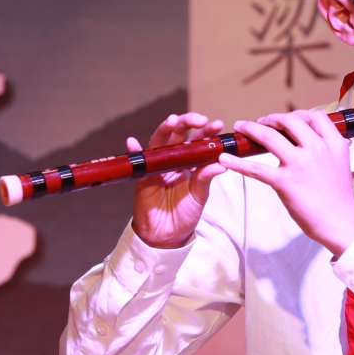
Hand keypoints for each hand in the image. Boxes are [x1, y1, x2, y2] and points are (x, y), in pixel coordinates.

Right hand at [131, 112, 226, 249]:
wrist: (168, 235)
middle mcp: (172, 159)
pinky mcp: (143, 177)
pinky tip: (132, 142)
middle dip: (187, 123)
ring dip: (164, 129)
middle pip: (177, 135)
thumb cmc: (185, 213)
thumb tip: (221, 162)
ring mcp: (156, 166)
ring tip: (171, 120)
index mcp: (189, 161)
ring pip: (159, 143)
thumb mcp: (199, 195)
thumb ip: (206, 177)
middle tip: (200, 120)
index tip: (216, 125)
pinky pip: (138, 163)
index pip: (197, 140)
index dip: (206, 131)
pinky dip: (134, 151)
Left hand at [220, 109, 353, 257]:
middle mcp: (317, 149)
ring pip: (269, 136)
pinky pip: (256, 168)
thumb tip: (321, 139)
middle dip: (272, 118)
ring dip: (251, 128)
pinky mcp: (285, 182)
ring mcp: (299, 164)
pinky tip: (225, 159)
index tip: (287, 119)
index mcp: (333, 143)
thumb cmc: (339, 196)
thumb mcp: (341, 163)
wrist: (340, 222)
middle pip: (289, 120)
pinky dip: (238, 163)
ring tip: (241, 127)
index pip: (315, 116)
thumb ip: (329, 148)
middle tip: (261, 122)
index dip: (298, 114)